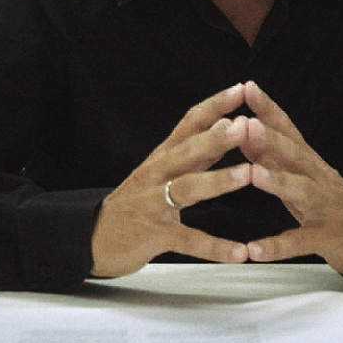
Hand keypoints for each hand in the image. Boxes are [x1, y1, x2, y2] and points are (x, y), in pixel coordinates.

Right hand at [89, 84, 254, 277]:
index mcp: (161, 158)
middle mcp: (156, 175)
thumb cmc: (133, 204)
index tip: (240, 90)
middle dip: (217, 137)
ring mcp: (154, 204)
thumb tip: (223, 124)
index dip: (213, 106)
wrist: (91, 239)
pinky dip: (214, 247)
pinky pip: (188, 240)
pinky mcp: (154, 235)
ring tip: (250, 174)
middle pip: (188, 151)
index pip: (188, 124)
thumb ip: (192, 154)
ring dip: (220, 180)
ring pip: (188, 188)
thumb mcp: (159, 172)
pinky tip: (239, 253)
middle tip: (247, 124)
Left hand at [234, 81, 342, 275]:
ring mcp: (324, 207)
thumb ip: (272, 156)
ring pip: (302, 191)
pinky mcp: (325, 237)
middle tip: (245, 124)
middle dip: (271, 138)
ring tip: (254, 175)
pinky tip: (254, 250)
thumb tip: (243, 131)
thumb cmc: (327, 202)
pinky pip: (299, 242)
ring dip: (277, 182)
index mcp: (309, 162)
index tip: (247, 88)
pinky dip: (276, 246)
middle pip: (296, 154)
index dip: (269, 109)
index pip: (288, 130)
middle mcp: (318, 178)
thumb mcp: (299, 175)